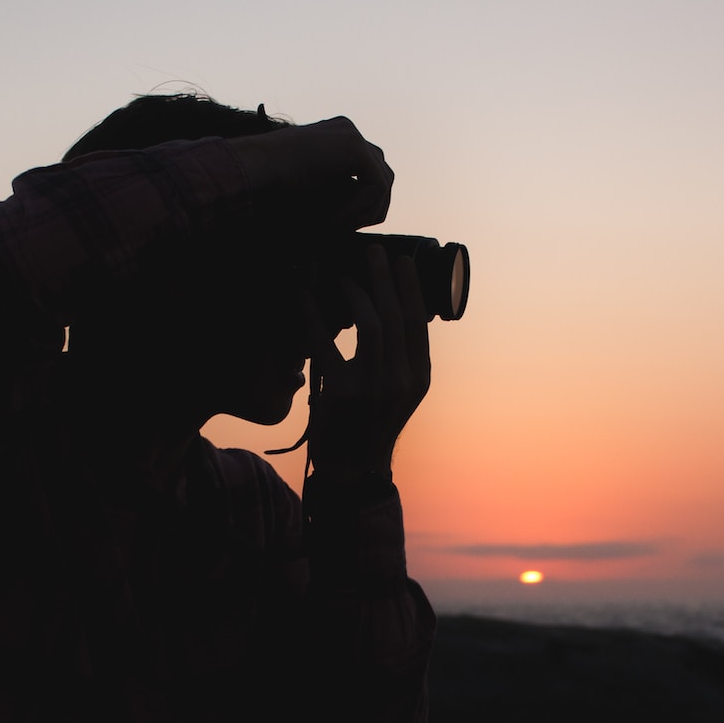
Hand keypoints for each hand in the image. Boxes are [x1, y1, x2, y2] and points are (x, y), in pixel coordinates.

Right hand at [230, 117, 392, 230]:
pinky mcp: (354, 148)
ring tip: (335, 227)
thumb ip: (339, 193)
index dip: (363, 204)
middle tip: (346, 229)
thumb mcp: (312, 188)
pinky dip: (357, 210)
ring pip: (383, 183)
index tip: (341, 226)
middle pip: (383, 174)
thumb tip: (372, 213)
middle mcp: (348, 130)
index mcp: (336, 136)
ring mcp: (353, 135)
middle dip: (371, 207)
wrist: (252, 170)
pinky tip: (331, 220)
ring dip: (363, 212)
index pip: (370, 172)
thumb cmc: (270, 185)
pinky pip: (375, 187)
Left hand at [304, 245, 430, 484]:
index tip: (403, 262)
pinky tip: (304, 297)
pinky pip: (325, 343)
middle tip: (373, 252)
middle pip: (397, 316)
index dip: (411, 288)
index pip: (419, 323)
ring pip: (371, 325)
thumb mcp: (399, 393)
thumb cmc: (371, 424)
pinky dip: (313, 316)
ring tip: (344, 276)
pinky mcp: (341, 393)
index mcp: (419, 377)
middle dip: (385, 278)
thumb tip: (392, 311)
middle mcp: (402, 380)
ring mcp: (374, 387)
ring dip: (356, 293)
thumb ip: (400, 359)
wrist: (354, 470)